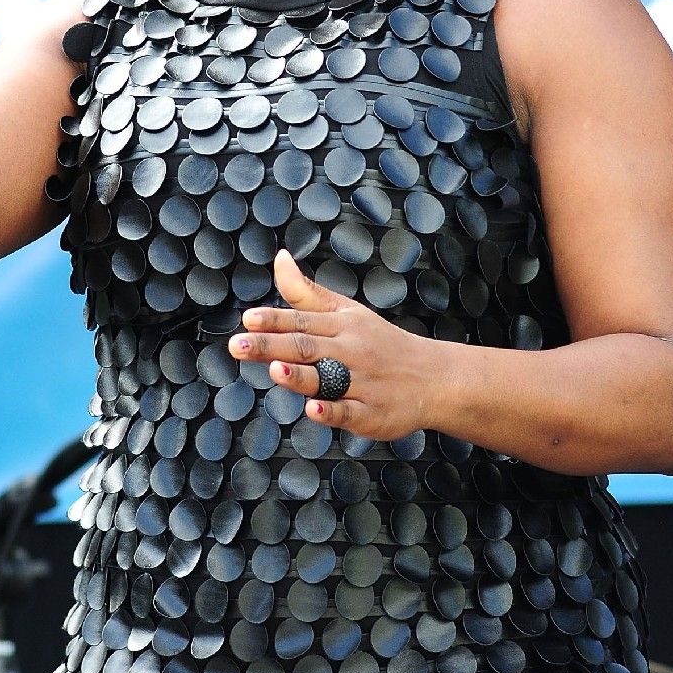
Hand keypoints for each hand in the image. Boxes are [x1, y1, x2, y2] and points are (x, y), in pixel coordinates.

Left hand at [228, 249, 439, 440]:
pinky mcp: (372, 414)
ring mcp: (362, 384)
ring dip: (300, 375)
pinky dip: (331, 412)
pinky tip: (313, 409)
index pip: (302, 320)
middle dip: (270, 346)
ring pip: (327, 379)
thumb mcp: (347, 312)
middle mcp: (350, 352)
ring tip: (275, 368)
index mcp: (342, 326)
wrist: (433, 377)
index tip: (248, 319)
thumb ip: (306, 292)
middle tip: (238, 345)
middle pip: (307, 347)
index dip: (274, 319)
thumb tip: (279, 258)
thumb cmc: (380, 343)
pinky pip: (350, 413)